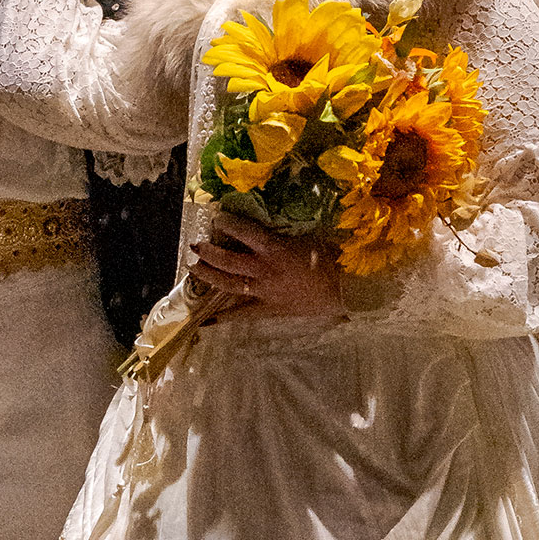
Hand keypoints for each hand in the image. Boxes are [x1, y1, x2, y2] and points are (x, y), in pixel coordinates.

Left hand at [189, 219, 345, 317]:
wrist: (345, 289)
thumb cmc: (332, 258)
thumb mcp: (308, 236)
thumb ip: (285, 232)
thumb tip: (269, 223)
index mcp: (274, 249)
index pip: (244, 232)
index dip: (228, 224)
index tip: (216, 218)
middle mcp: (263, 270)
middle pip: (228, 260)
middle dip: (208, 252)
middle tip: (195, 246)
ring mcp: (264, 291)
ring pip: (229, 284)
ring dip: (209, 276)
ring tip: (193, 269)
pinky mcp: (270, 309)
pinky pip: (244, 314)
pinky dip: (225, 317)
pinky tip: (207, 321)